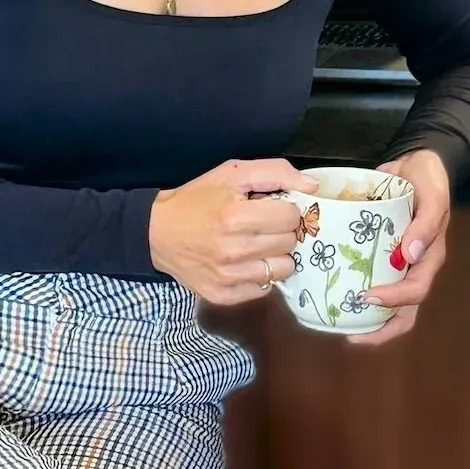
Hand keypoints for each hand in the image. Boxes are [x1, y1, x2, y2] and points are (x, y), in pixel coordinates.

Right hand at [149, 157, 318, 303]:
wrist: (156, 233)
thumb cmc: (198, 199)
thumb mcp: (233, 173)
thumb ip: (276, 172)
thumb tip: (313, 187)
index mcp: (236, 217)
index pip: (291, 216)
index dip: (284, 208)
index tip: (270, 207)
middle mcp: (234, 250)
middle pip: (290, 242)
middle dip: (281, 230)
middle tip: (262, 225)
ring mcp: (229, 277)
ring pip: (284, 268)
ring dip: (275, 254)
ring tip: (256, 244)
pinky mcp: (224, 296)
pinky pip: (265, 287)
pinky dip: (260, 274)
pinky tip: (245, 261)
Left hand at [347, 148, 451, 347]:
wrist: (416, 161)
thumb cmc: (428, 178)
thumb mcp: (433, 194)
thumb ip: (427, 222)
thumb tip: (412, 253)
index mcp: (429, 258)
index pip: (415, 290)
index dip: (394, 300)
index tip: (366, 296)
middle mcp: (413, 266)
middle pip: (404, 310)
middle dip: (380, 329)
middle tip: (352, 335)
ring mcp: (397, 263)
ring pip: (386, 302)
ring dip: (368, 319)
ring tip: (341, 325)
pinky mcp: (380, 254)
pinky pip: (370, 278)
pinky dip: (354, 290)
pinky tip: (334, 294)